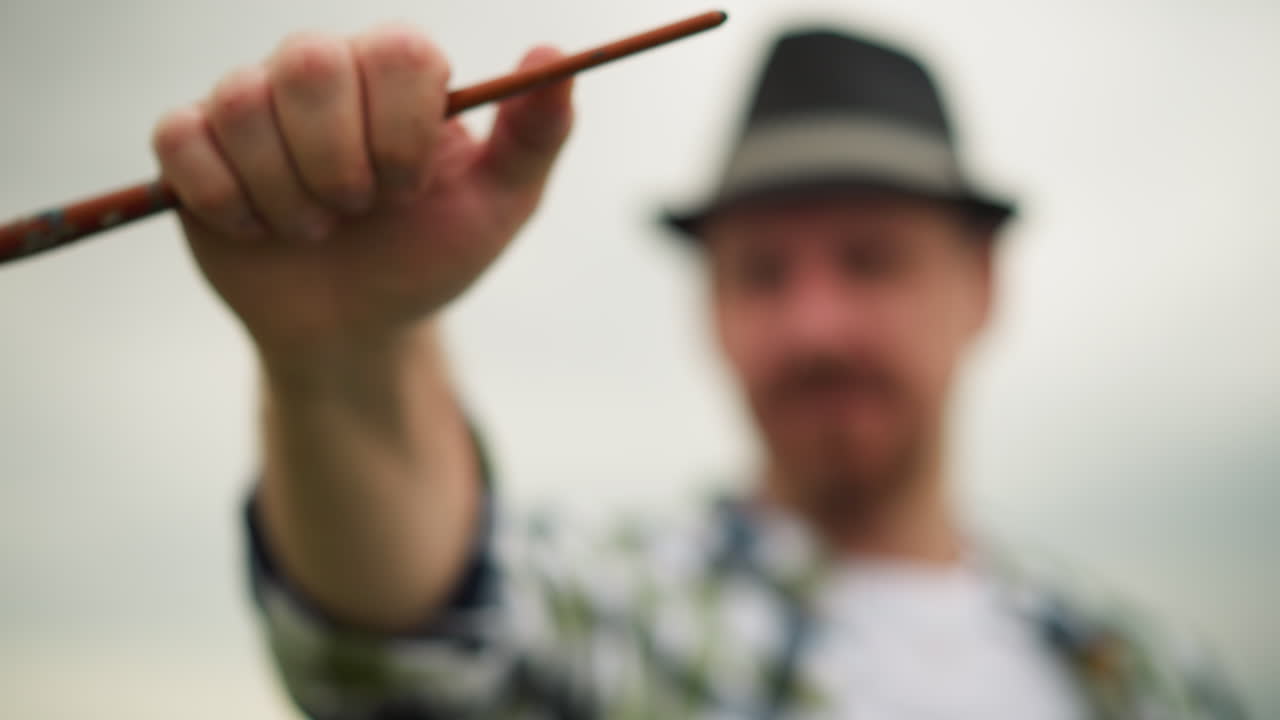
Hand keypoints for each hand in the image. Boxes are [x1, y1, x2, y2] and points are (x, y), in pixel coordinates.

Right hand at [152, 25, 573, 359]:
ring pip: (243, 105)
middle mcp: (322, 72)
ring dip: (288, 193)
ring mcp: (251, 105)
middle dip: (340, 162)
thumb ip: (534, 135)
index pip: (398, 51)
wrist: (355, 326)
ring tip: (316, 227)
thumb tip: (554, 56)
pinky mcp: (192, 148)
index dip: (402, 130)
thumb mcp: (498, 207)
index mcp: (397, 74)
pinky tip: (258, 229)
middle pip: (310, 62)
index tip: (410, 188)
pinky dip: (225, 198)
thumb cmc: (427, 257)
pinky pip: (182, 140)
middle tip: (359, 210)